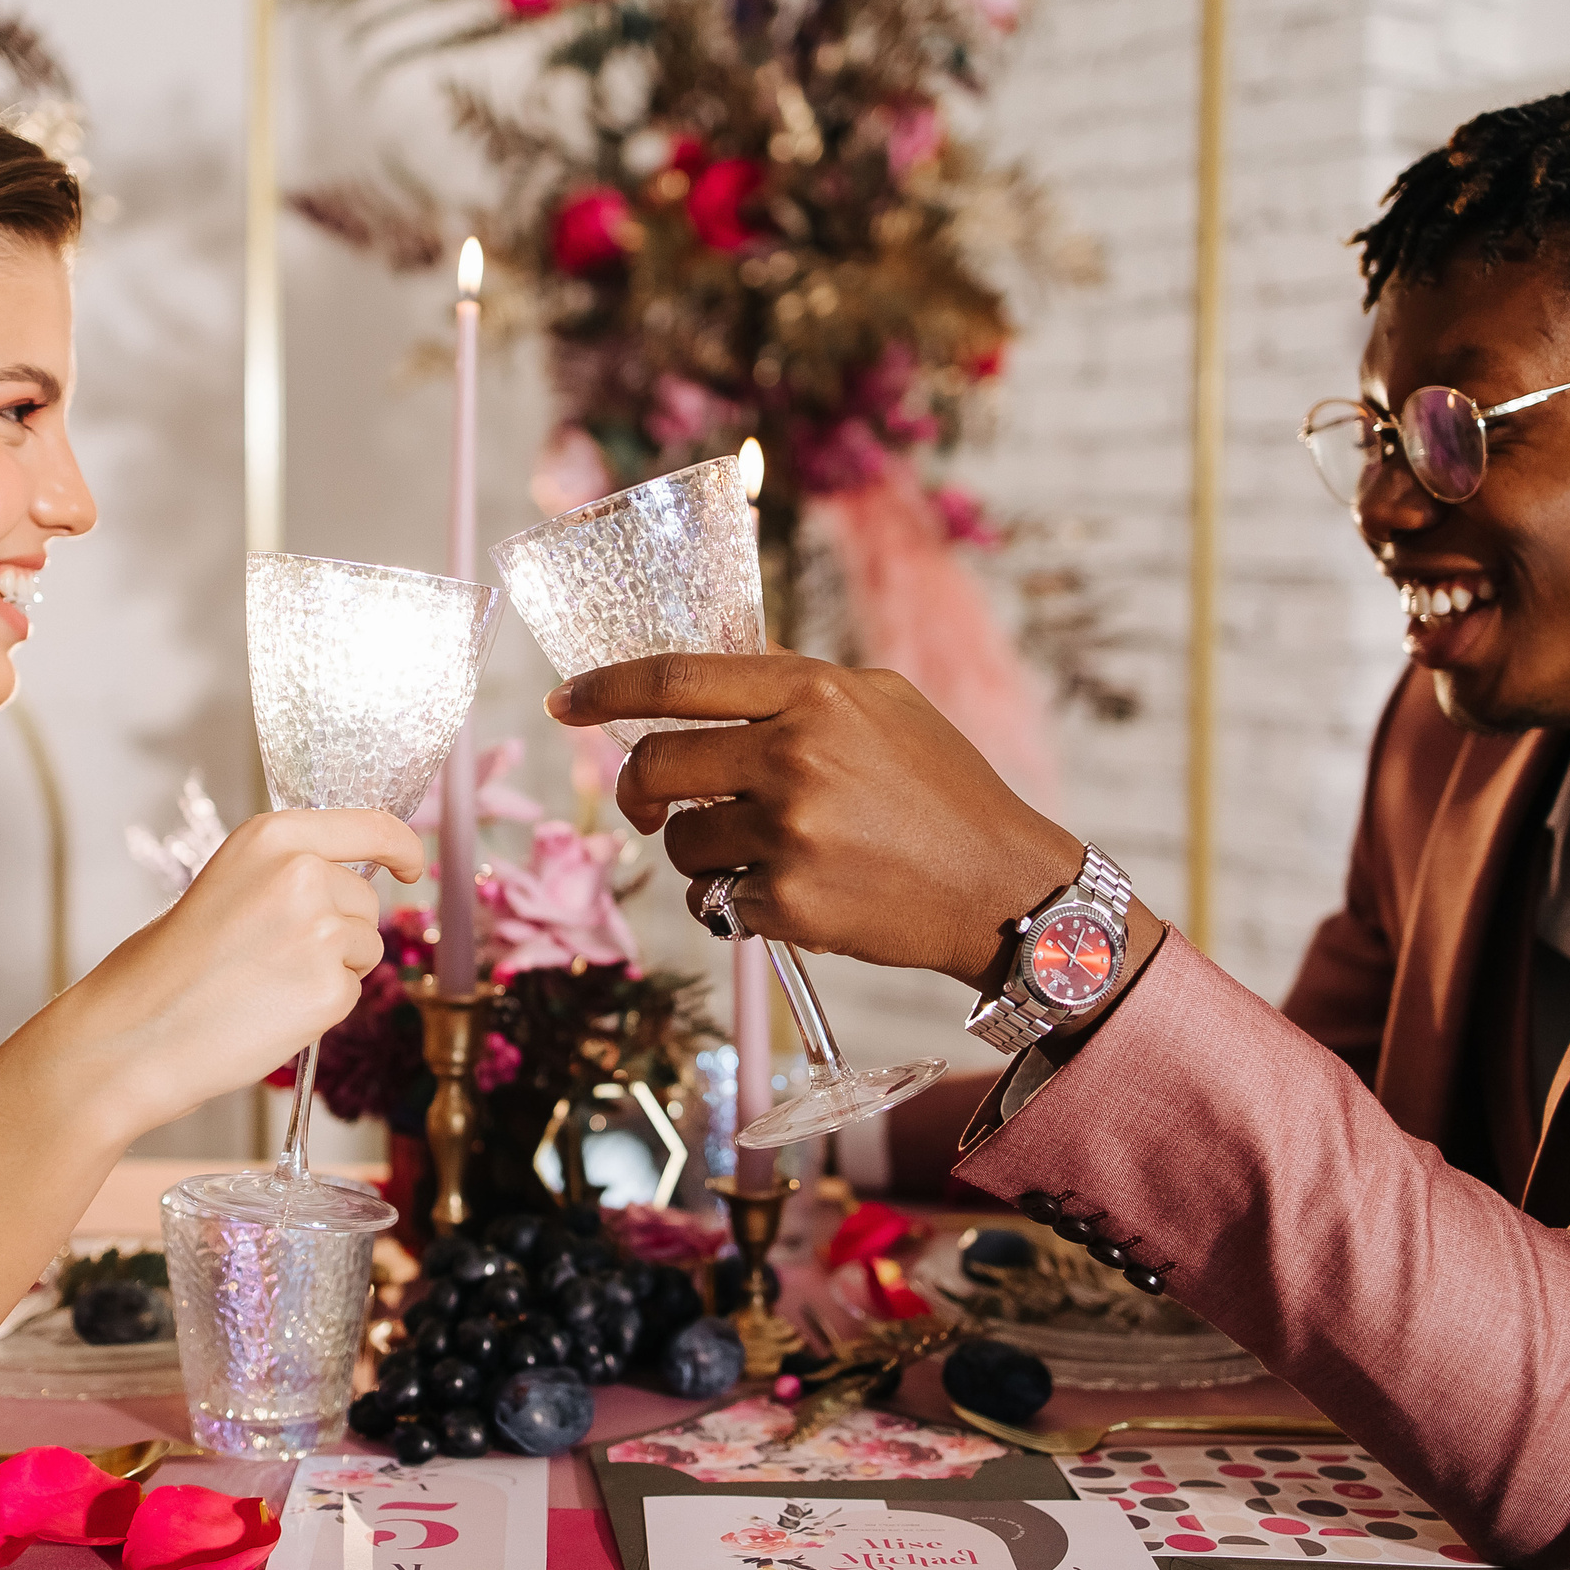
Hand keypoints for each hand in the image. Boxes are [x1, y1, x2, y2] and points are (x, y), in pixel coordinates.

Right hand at [61, 808, 423, 1127]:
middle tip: (269, 957)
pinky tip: (269, 1011)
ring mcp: (321, 933)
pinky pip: (351, 994)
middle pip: (366, 900)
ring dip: (331, 970)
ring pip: (365, 949)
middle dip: (339, 928)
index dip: (401, 846)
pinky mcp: (330, 990)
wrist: (134, 1033)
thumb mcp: (228, 883)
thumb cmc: (169, 966)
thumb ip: (289, 872)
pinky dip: (320, 1008)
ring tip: (264, 983)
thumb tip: (351, 882)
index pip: (373, 826)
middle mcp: (304, 874)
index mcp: (274, 837)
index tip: (410, 864)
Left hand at [549, 655, 1099, 987]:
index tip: (565, 704)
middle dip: (640, 788)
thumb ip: (795, 682)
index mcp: (813, 693)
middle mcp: (795, 756)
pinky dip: (740, 901)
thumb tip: (712, 665)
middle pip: (656, 763)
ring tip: (761, 853)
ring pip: (681, 841)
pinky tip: (795, 893)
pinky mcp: (791, 903)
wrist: (1004, 887)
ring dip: (701, 852)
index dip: (605, 690)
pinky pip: (718, 900)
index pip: (674, 678)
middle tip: (652, 805)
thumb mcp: (882, 704)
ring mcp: (791, 833)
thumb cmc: (944, 790)